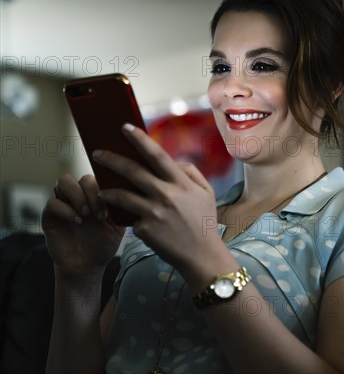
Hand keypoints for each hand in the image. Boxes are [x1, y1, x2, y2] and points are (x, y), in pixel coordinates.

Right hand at [42, 173, 124, 277]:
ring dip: (77, 196)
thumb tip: (128, 192)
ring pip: (64, 181)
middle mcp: (81, 196)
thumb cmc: (104, 244)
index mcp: (98, 195)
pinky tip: (77, 221)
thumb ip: (121, 208)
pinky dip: (65, 210)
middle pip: (84, 177)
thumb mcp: (118, 226)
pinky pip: (52, 202)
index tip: (111, 207)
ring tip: (86, 214)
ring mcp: (64, 203)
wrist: (87, 265)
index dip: (106, 189)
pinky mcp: (50, 215)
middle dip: (93, 193)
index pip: (100, 177)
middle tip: (98, 213)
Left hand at [92, 123, 220, 273]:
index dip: (140, 139)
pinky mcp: (145, 230)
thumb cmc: (204, 222)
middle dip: (111, 159)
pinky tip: (125, 219)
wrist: (202, 256)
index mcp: (181, 183)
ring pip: (121, 195)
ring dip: (108, 191)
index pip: (157, 155)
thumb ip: (191, 172)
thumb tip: (173, 161)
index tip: (125, 127)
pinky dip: (126, 217)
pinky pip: (130, 218)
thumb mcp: (206, 193)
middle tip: (97, 153)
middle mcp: (166, 195)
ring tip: (101, 190)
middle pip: (132, 171)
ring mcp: (154, 213)